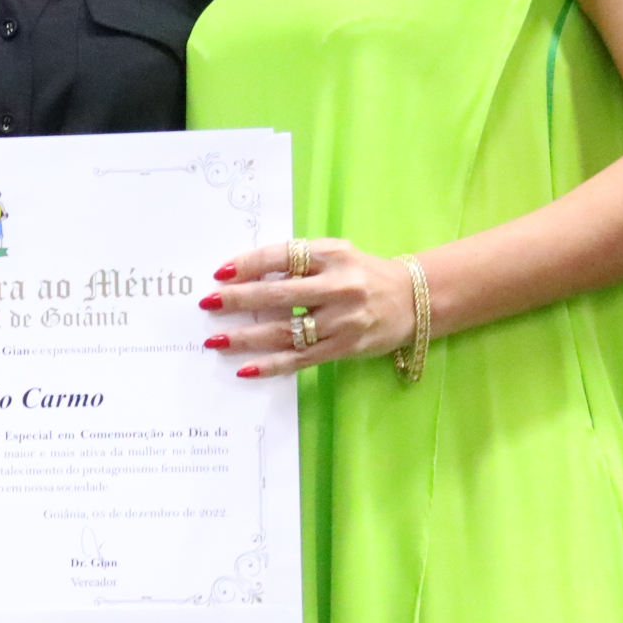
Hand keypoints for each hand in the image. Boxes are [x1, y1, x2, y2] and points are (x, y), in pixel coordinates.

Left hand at [200, 238, 416, 377]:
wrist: (413, 300)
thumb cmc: (363, 273)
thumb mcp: (335, 254)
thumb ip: (298, 260)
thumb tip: (245, 272)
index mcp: (332, 255)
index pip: (283, 256)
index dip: (249, 264)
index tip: (220, 273)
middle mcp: (338, 286)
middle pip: (280, 293)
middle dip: (239, 299)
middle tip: (208, 303)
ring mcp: (342, 320)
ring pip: (286, 331)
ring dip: (247, 337)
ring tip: (216, 340)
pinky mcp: (345, 347)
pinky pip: (301, 358)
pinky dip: (272, 365)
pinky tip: (247, 369)